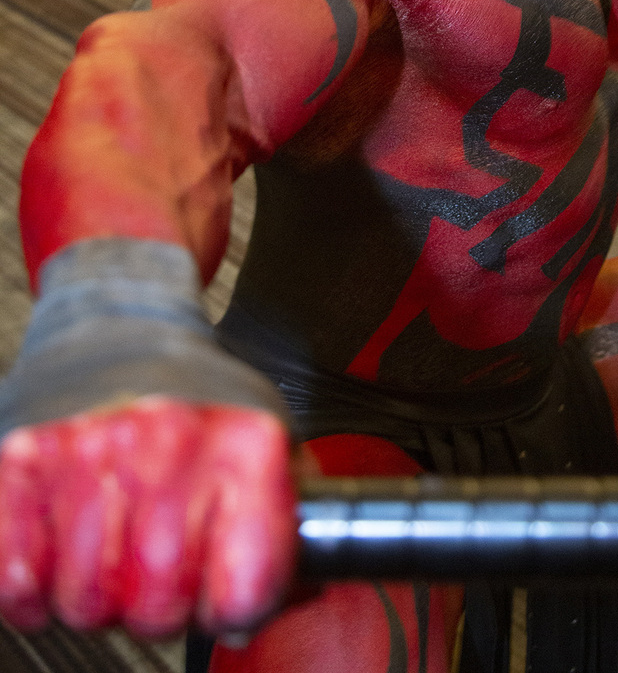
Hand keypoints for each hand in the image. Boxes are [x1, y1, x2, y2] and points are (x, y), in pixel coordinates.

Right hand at [0, 401, 295, 639]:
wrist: (124, 322)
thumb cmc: (196, 399)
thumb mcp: (267, 443)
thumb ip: (280, 525)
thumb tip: (271, 607)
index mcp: (245, 443)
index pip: (245, 587)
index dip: (234, 607)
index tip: (225, 592)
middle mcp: (171, 441)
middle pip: (158, 605)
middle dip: (158, 607)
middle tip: (159, 570)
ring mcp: (93, 448)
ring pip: (86, 600)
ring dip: (96, 596)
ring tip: (113, 551)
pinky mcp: (25, 459)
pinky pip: (18, 579)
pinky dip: (33, 587)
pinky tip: (61, 553)